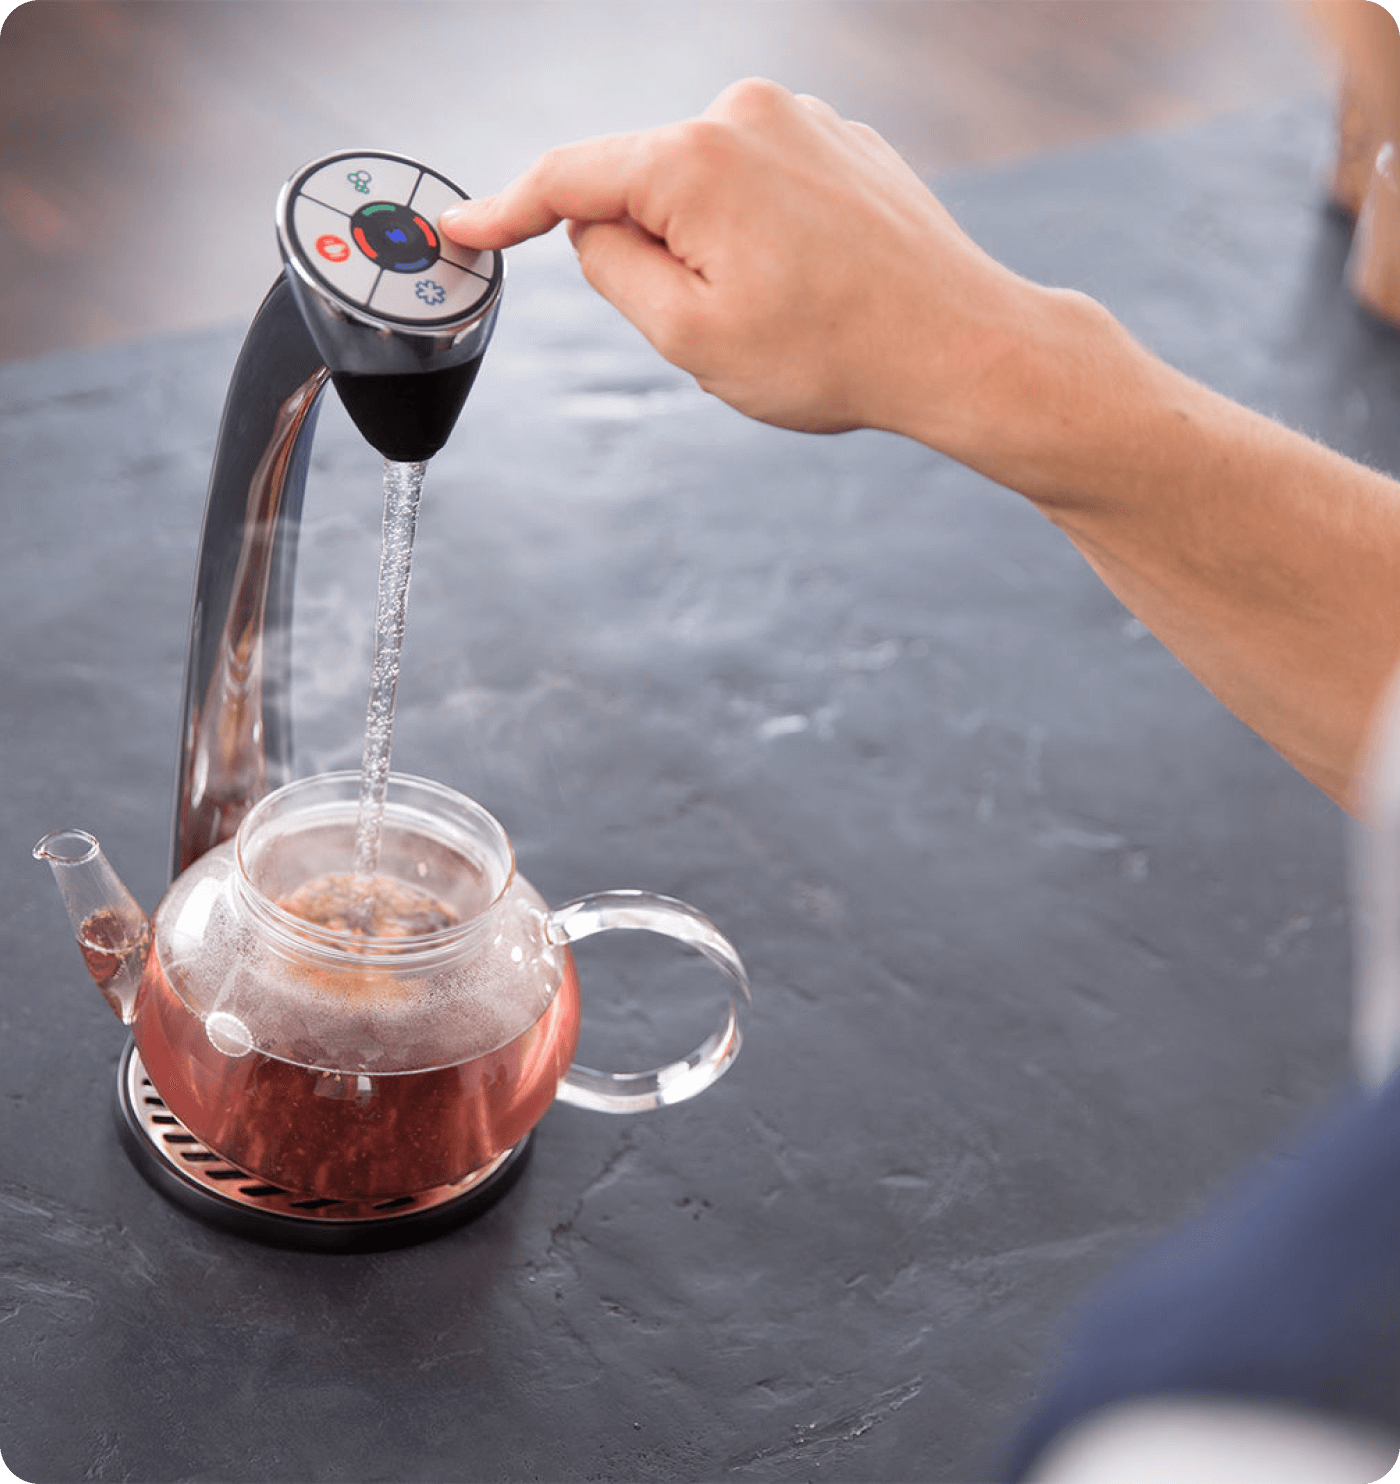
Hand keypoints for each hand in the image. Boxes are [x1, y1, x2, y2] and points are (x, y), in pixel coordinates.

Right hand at [439, 78, 1038, 441]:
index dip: (506, 208)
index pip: (569, 176)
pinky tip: (815, 281)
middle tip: (726, 321)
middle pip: (643, 184)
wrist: (960, 346)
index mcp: (696, 158)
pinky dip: (763, 232)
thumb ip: (615, 270)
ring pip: (704, 188)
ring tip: (787, 305)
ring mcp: (802, 117)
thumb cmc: (833, 354)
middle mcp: (746, 111)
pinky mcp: (841, 137)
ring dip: (714, 246)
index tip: (463, 227)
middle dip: (656, 253)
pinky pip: (761, 184)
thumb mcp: (692, 339)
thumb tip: (594, 226)